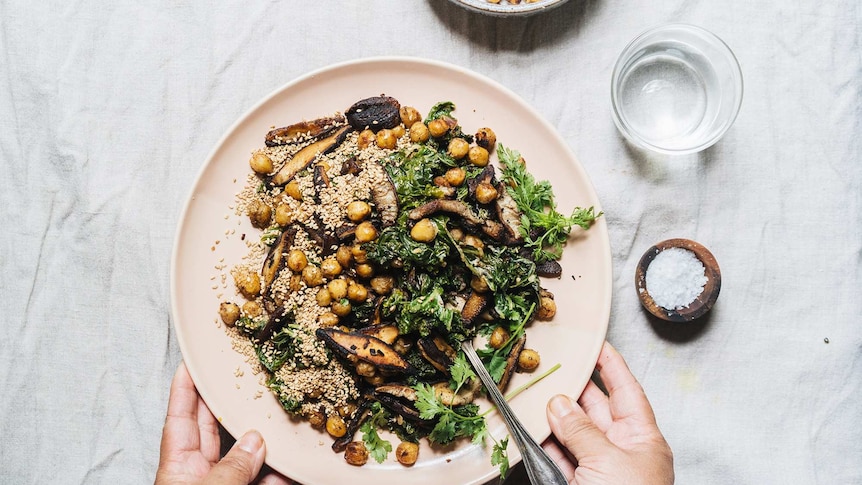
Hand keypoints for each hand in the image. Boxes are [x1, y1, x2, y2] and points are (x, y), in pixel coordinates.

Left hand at [155, 362, 291, 484]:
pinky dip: (278, 474)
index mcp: (178, 467)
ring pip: (244, 456)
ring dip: (263, 443)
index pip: (180, 418)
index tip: (191, 363)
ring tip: (279, 424)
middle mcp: (199, 474)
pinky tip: (291, 468)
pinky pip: (264, 480)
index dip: (184, 388)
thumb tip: (256, 442)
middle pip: (214, 429)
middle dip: (228, 403)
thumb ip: (232, 466)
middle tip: (240, 376)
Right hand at [543, 342, 673, 484]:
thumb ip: (581, 431)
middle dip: (576, 386)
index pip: (627, 392)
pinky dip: (544, 441)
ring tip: (537, 393)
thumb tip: (559, 405)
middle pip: (596, 409)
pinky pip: (558, 455)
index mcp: (643, 440)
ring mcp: (599, 469)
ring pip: (574, 433)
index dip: (613, 366)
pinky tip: (533, 428)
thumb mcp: (608, 460)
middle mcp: (622, 452)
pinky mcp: (577, 484)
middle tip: (557, 365)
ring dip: (554, 415)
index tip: (598, 344)